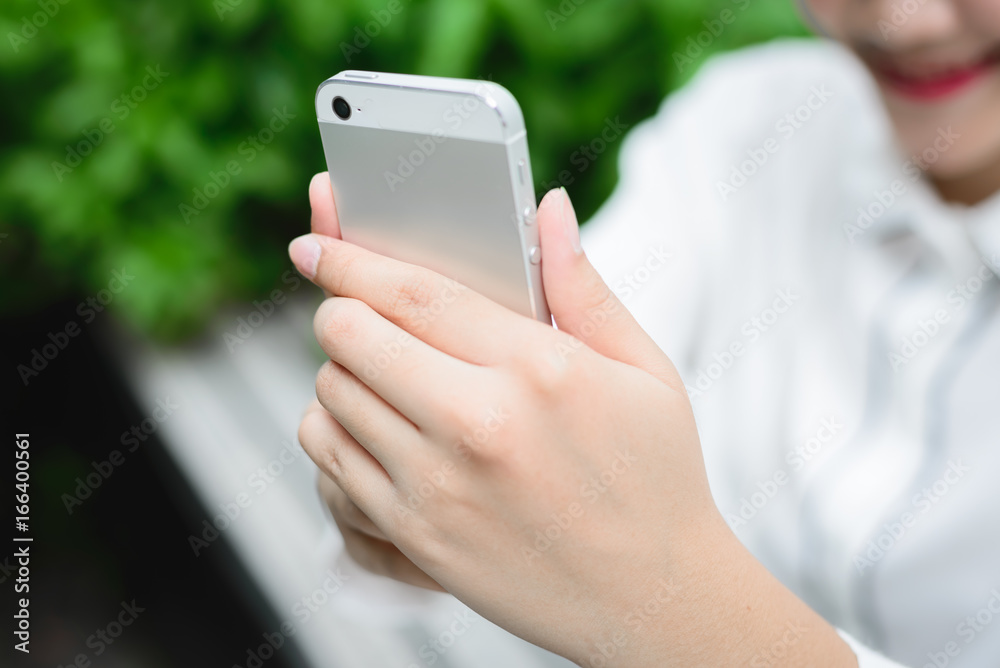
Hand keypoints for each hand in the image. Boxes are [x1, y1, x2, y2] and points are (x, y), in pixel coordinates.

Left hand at [292, 178, 856, 666]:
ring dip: (341, 370)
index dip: (352, 256)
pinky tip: (373, 427)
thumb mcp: (644, 370)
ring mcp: (438, 486)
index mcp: (538, 369)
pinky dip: (334, 430)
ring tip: (380, 372)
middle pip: (351, 335)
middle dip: (341, 308)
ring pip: (330, 394)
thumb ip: (583, 285)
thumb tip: (546, 210)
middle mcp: (478, 425)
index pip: (413, 292)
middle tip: (357, 309)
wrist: (655, 596)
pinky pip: (329, 461)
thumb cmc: (655, 476)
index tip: (315, 242)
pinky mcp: (415, 535)